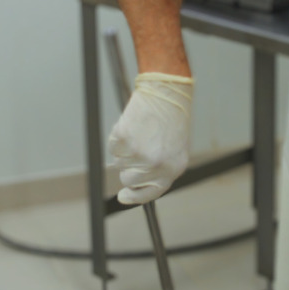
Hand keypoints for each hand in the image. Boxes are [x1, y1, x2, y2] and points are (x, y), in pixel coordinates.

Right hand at [107, 73, 192, 203]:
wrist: (167, 93)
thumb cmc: (172, 118)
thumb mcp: (175, 148)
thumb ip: (160, 168)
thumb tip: (135, 186)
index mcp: (174, 168)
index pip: (151, 193)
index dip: (135, 197)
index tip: (123, 197)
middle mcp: (157, 164)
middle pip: (128, 179)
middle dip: (128, 167)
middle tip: (138, 148)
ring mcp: (140, 153)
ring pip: (119, 162)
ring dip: (125, 150)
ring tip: (141, 132)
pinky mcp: (125, 140)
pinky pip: (113, 146)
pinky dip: (118, 137)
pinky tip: (133, 125)